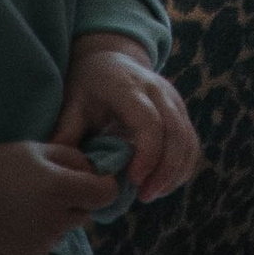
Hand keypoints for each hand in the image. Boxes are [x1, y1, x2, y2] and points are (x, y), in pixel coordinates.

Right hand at [0, 138, 109, 254]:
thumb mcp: (37, 149)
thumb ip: (72, 158)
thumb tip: (96, 170)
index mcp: (60, 189)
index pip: (105, 194)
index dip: (104, 184)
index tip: (94, 178)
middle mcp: (55, 221)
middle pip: (86, 212)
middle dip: (77, 200)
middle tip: (51, 186)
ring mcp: (42, 244)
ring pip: (66, 228)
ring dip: (58, 217)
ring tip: (30, 203)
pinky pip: (47, 243)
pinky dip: (40, 232)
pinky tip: (18, 220)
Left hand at [54, 32, 200, 203]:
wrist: (112, 58)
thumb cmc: (89, 85)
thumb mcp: (72, 103)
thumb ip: (66, 135)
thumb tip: (62, 173)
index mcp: (128, 87)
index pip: (149, 121)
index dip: (147, 154)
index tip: (133, 180)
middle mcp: (157, 89)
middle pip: (175, 132)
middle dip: (165, 170)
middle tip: (144, 196)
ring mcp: (173, 98)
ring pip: (187, 138)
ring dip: (175, 171)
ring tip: (151, 193)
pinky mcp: (180, 110)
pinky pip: (191, 141)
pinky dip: (182, 166)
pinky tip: (163, 184)